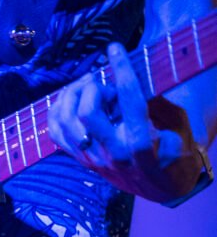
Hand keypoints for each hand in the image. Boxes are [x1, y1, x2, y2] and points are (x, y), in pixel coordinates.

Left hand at [48, 42, 203, 202]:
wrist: (164, 188)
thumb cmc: (177, 153)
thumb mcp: (179, 126)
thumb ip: (158, 102)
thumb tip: (134, 76)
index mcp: (142, 143)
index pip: (127, 98)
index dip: (120, 68)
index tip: (115, 48)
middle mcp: (114, 153)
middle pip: (87, 111)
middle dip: (91, 87)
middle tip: (100, 79)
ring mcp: (94, 160)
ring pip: (65, 122)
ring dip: (71, 96)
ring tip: (84, 86)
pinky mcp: (83, 162)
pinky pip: (56, 135)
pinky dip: (57, 113)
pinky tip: (68, 100)